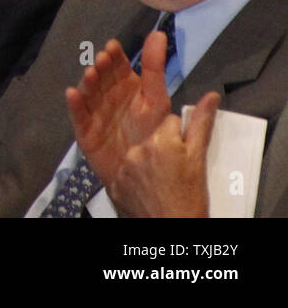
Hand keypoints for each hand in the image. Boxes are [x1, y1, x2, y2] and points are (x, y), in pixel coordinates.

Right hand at [66, 31, 171, 189]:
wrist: (144, 177)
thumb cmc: (152, 135)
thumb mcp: (157, 100)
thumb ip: (156, 69)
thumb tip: (159, 35)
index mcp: (127, 87)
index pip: (119, 65)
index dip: (115, 55)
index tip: (113, 47)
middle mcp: (109, 95)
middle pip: (101, 75)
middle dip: (101, 66)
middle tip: (102, 59)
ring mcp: (95, 111)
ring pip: (88, 92)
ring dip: (88, 82)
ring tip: (91, 74)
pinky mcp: (84, 130)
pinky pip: (78, 115)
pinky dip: (74, 105)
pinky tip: (72, 95)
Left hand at [111, 91, 218, 217]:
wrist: (173, 230)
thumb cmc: (190, 200)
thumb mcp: (199, 160)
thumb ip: (201, 125)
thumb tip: (211, 96)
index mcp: (161, 141)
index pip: (168, 123)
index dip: (177, 137)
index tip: (181, 153)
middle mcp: (138, 150)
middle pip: (150, 136)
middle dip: (160, 148)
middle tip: (171, 171)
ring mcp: (125, 168)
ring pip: (135, 153)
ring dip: (145, 162)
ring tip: (159, 183)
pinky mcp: (115, 184)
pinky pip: (123, 172)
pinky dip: (133, 178)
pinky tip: (145, 190)